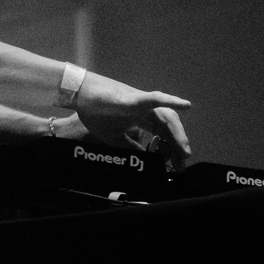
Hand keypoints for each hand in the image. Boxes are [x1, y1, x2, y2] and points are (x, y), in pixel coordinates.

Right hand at [72, 74, 192, 167]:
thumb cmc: (95, 113)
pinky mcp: (134, 98)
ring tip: (184, 149)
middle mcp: (145, 110)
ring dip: (177, 133)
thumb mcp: (115, 137)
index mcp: (140, 118)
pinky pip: (156, 99)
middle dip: (177, 145)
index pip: (162, 135)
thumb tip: (146, 159)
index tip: (176, 166)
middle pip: (168, 127)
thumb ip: (131, 147)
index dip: (171, 149)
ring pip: (166, 117)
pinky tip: (185, 105)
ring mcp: (141, 103)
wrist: (78, 97)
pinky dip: (171, 101)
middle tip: (181, 165)